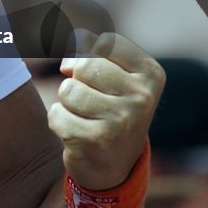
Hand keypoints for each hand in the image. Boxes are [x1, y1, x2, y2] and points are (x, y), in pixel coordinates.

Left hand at [48, 31, 164, 190]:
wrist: (113, 165)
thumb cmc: (107, 107)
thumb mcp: (109, 74)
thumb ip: (89, 53)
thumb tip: (66, 65)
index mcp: (151, 74)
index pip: (105, 42)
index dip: (89, 55)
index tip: (99, 77)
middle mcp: (143, 97)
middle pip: (84, 66)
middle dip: (77, 81)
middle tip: (92, 102)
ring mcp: (122, 120)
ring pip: (68, 89)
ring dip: (67, 103)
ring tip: (86, 118)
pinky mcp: (97, 140)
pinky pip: (56, 114)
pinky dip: (59, 122)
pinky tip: (78, 134)